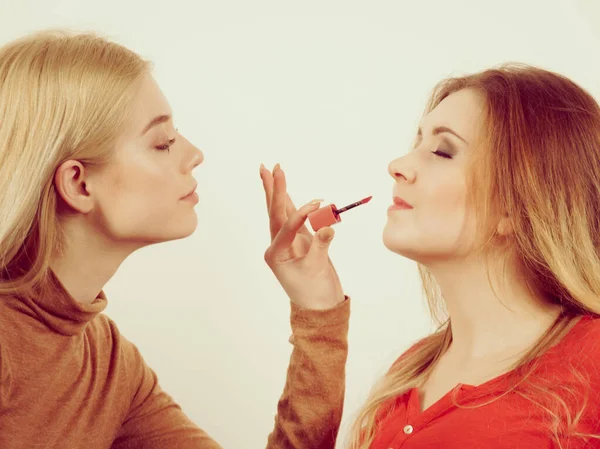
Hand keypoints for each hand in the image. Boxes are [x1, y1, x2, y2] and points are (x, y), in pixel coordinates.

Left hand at [260, 163, 345, 309]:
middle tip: (268, 167)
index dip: (300, 214)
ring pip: (282, 212)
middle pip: (275, 213)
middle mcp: (277, 246)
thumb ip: (321, 245)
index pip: (285, 227)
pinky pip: (294, 218)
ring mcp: (288, 243)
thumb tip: (328, 226)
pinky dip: (291, 203)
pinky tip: (285, 189)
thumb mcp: (318, 269)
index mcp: (276, 254)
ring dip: (278, 191)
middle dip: (273, 190)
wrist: (320, 309)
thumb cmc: (316, 293)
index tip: (317, 204)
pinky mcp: (299, 241)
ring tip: (272, 170)